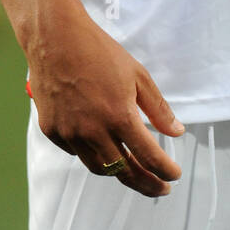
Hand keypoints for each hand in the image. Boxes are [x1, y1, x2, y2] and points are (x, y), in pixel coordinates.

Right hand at [25, 7, 184, 196]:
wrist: (56, 39)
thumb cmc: (100, 52)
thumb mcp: (138, 75)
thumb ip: (158, 108)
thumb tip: (177, 132)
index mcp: (119, 116)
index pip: (149, 156)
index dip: (165, 170)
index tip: (174, 176)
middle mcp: (94, 131)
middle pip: (124, 171)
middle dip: (146, 184)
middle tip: (160, 189)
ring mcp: (70, 133)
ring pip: (99, 167)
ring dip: (119, 172)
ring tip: (133, 170)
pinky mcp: (52, 131)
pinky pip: (76, 152)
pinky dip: (91, 153)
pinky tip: (101, 146)